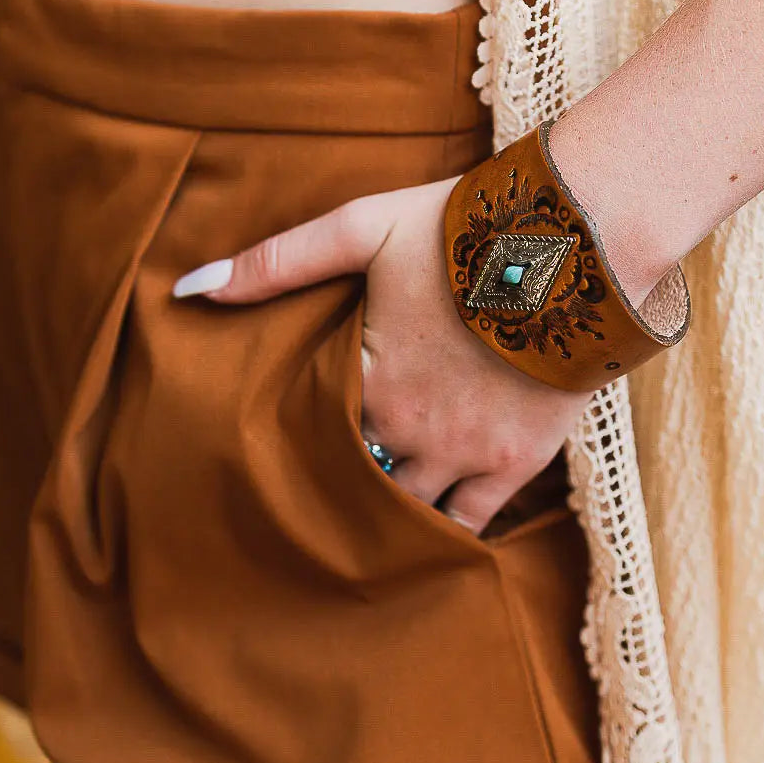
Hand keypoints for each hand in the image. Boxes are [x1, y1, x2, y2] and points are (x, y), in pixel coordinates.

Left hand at [172, 176, 593, 533]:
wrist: (574, 244)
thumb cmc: (463, 228)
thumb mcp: (362, 227)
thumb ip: (277, 261)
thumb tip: (189, 288)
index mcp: (364, 377)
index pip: (307, 429)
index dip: (294, 433)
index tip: (276, 445)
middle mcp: (409, 428)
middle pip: (352, 475)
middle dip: (333, 481)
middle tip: (310, 493)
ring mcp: (466, 451)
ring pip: (406, 506)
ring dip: (383, 507)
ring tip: (360, 516)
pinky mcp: (518, 460)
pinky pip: (472, 520)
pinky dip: (444, 530)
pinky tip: (424, 535)